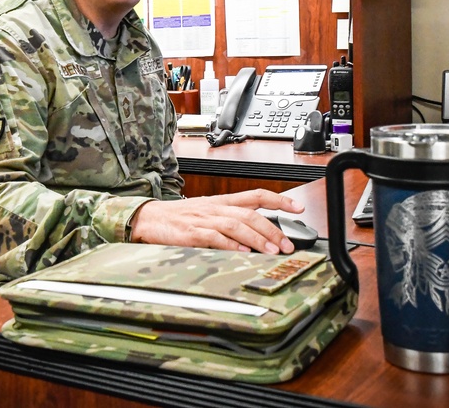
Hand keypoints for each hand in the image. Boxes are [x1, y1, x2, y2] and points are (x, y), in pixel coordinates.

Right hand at [129, 189, 304, 254]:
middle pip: (250, 213)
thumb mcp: (208, 214)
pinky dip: (229, 244)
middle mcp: (216, 208)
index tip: (299, 208)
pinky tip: (241, 252)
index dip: (279, 201)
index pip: (257, 195)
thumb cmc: (180, 219)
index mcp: (222, 202)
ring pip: (236, 224)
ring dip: (256, 238)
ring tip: (271, 251)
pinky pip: (213, 237)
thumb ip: (231, 221)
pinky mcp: (190, 233)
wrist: (149, 218)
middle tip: (287, 245)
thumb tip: (258, 235)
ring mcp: (203, 219)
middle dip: (272, 229)